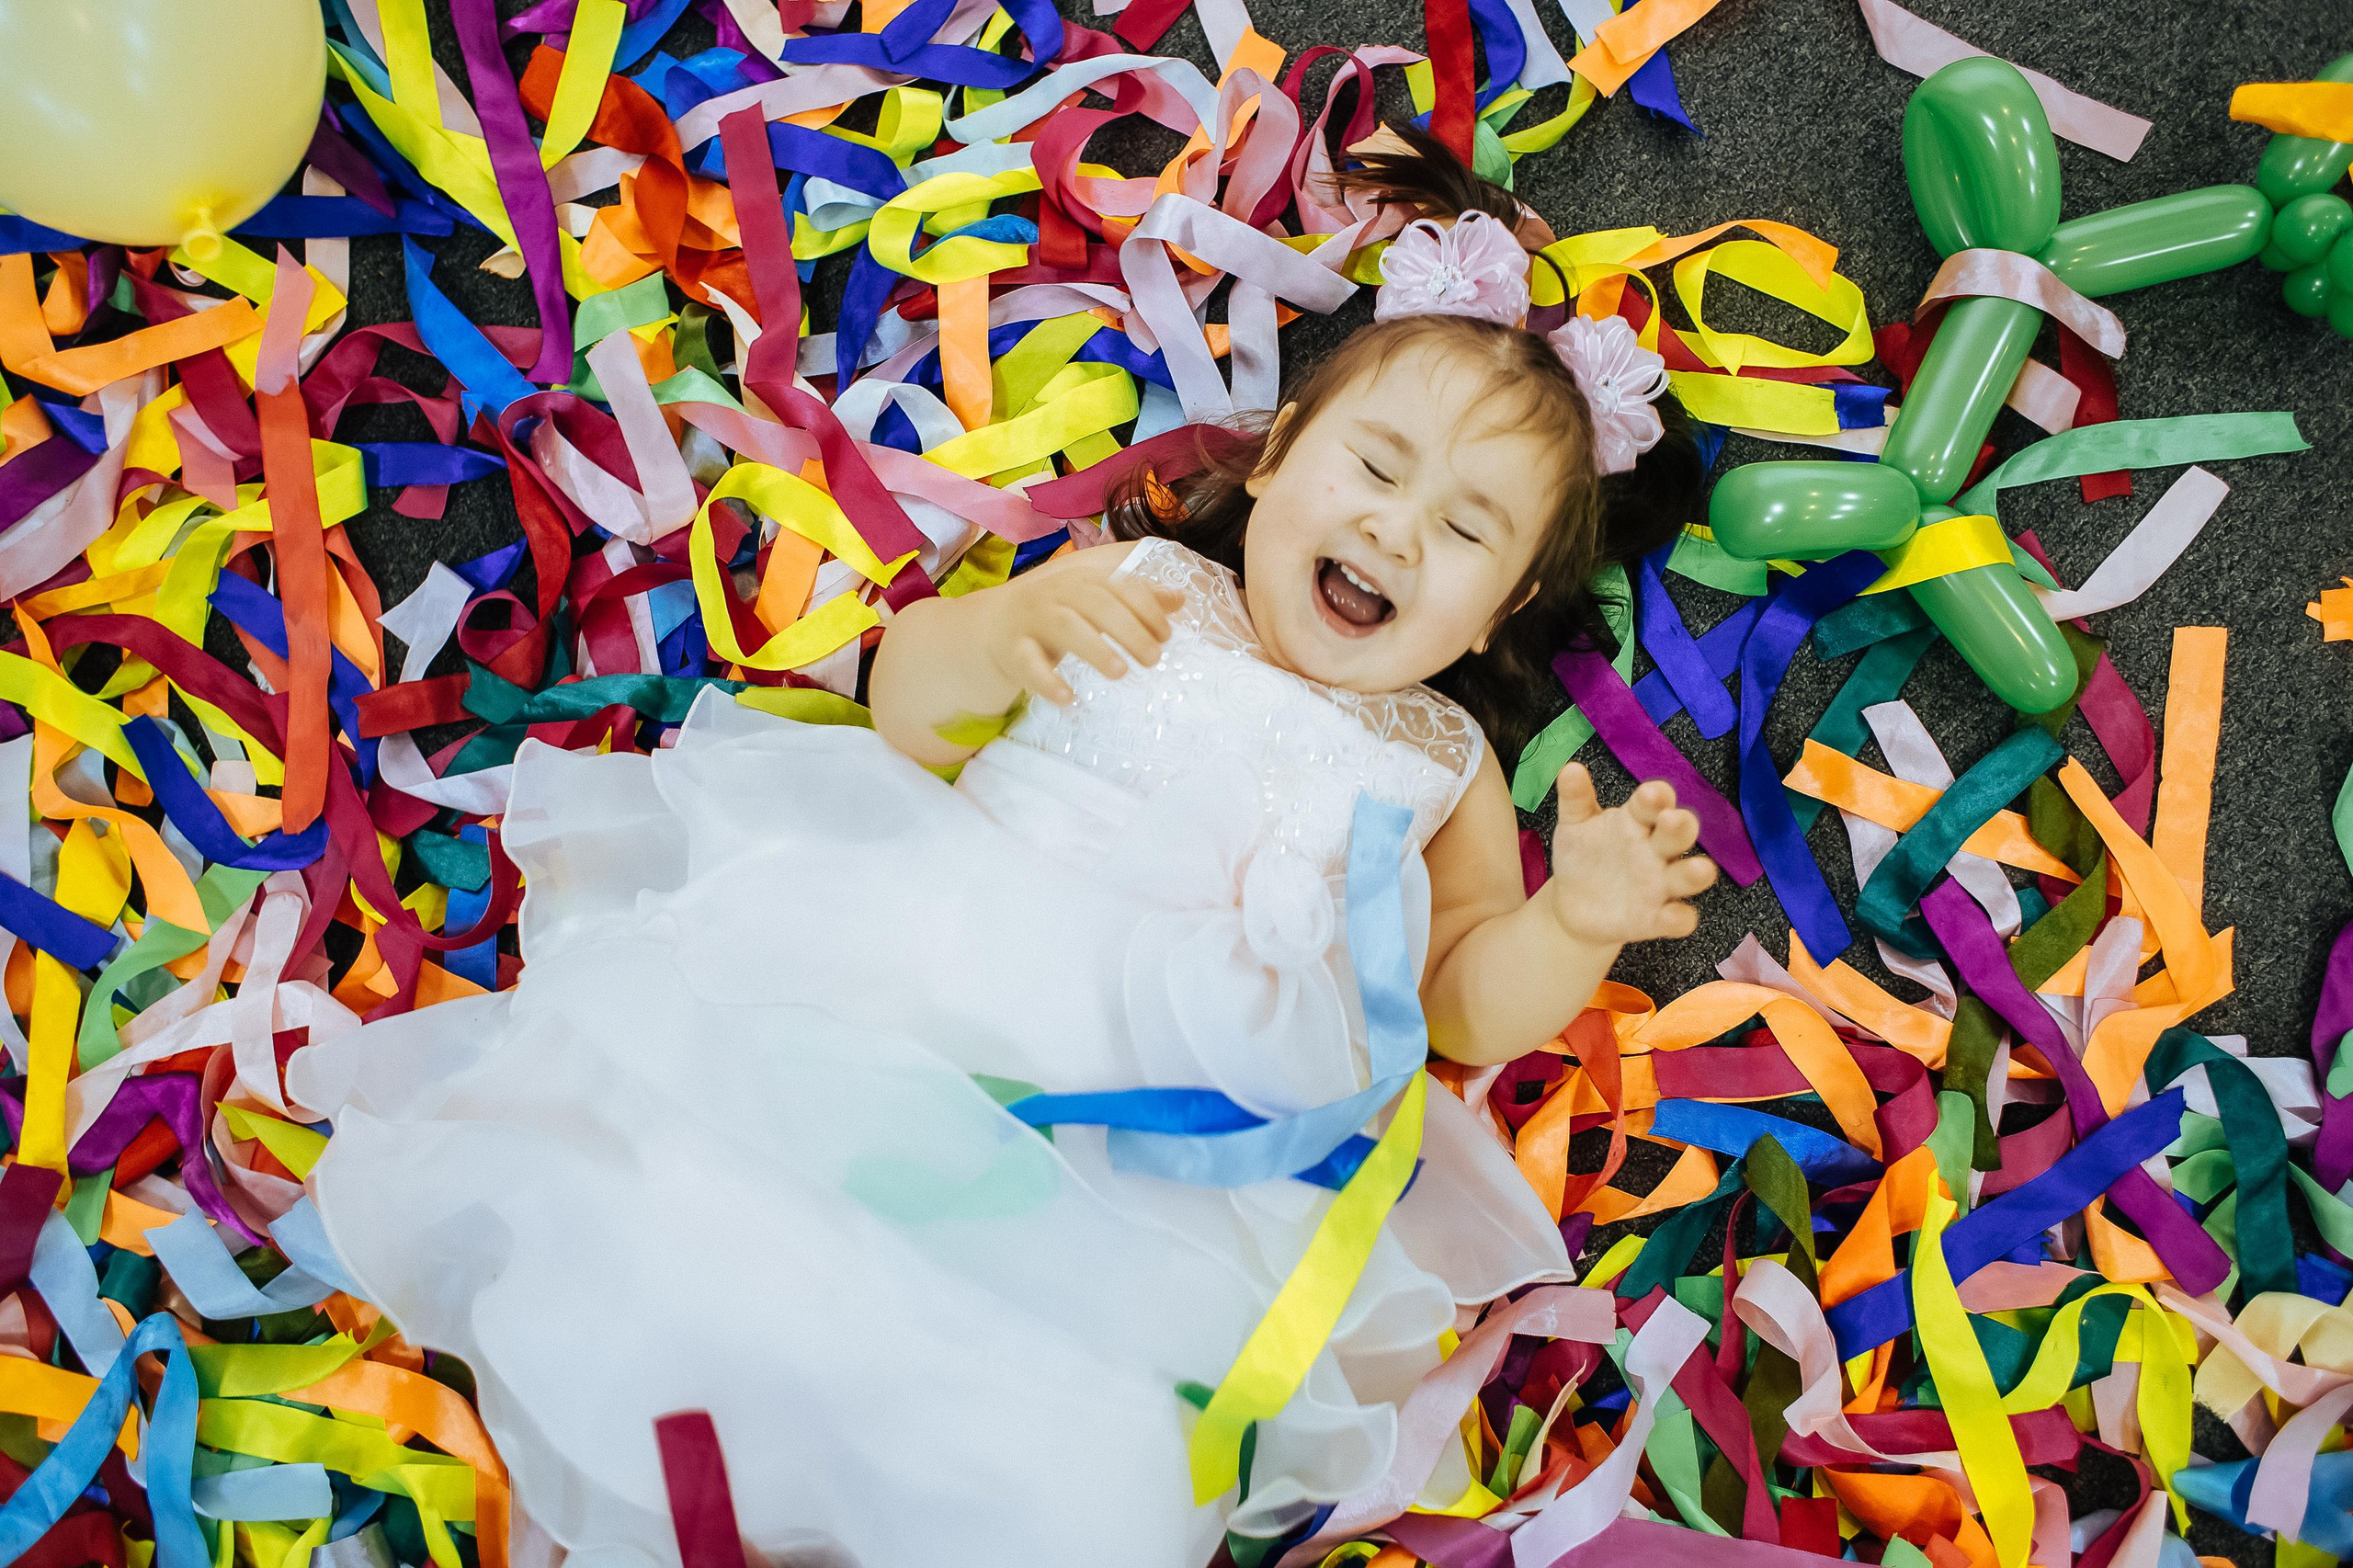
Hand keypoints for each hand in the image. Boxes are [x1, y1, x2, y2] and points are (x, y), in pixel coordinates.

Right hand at [986, 547, 1185, 705]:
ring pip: (1064, 626)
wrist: (997, 626)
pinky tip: (1068, 698)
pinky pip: (1028, 663)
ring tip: (1120, 673)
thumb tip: (1180, 599)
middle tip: (1154, 659)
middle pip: (1096, 604)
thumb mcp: (1097, 603)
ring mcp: (1033, 619)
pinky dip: (1047, 680)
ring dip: (1095, 648)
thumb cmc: (1059, 614)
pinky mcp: (1013, 649)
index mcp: (1083, 580)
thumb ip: (1136, 600)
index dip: (1146, 609)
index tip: (1166, 636)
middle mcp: (1058, 593)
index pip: (1120, 586)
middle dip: (1129, 629)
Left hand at [1540, 764, 1717, 945]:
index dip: (1656, 798)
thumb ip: (1575, 798)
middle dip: (1680, 826)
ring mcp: (1659, 884)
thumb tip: (1569, 768)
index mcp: (1636, 821)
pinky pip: (1678, 918)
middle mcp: (1655, 850)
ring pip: (1688, 875)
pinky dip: (1680, 918)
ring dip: (1696, 872)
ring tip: (1699, 869)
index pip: (1654, 803)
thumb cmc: (1582, 856)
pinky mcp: (1655, 918)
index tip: (1651, 794)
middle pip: (1678, 833)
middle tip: (1672, 820)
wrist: (1572, 903)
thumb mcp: (1575, 825)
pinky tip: (1673, 916)